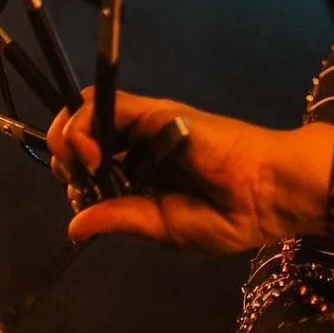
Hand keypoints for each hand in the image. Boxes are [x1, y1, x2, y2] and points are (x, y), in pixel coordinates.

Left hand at [49, 87, 333, 251]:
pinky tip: (92, 155)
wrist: (269, 193)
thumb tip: (74, 227)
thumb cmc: (229, 215)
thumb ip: (120, 219)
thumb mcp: (163, 227)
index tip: (85, 202)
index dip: (76, 182)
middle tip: (78, 183)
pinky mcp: (152, 111)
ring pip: (85, 114)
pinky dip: (83, 127)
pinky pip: (103, 105)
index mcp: (145, 175)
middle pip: (82, 136)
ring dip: (67, 140)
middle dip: (65, 159)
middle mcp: (140, 145)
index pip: (92, 168)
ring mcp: (145, 125)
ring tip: (82, 167)